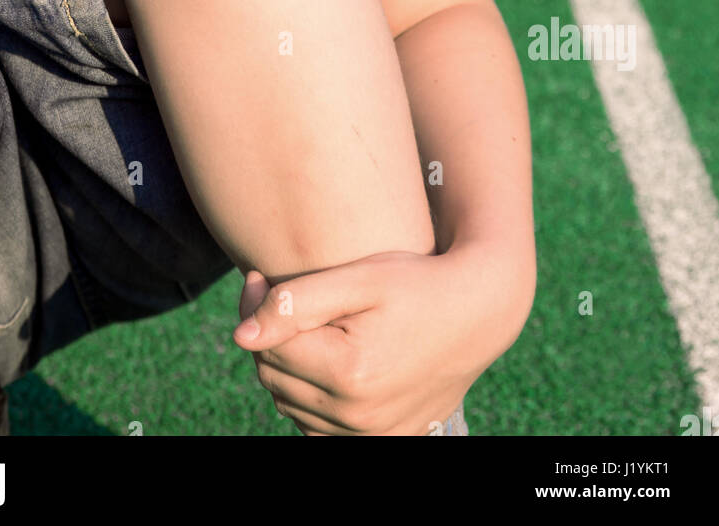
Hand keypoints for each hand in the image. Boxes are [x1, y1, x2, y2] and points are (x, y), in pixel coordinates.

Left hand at [233, 243, 529, 435]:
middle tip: (279, 297)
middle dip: (269, 338)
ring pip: (290, 407)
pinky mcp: (384, 441)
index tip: (259, 276)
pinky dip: (311, 398)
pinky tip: (325, 360)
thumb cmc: (417, 284)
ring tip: (308, 326)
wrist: (478, 311)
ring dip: (287, 368)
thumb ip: (297, 302)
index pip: (267, 347)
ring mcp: (372, 435)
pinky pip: (319, 429)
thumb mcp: (360, 279)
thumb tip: (241, 335)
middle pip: (275, 378)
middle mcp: (358, 415)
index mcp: (349, 372)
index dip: (254, 307)